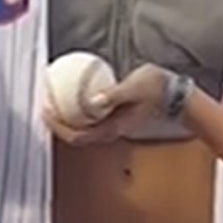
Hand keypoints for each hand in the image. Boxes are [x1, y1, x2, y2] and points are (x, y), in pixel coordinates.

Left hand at [42, 64, 168, 145]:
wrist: (178, 96)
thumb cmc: (158, 90)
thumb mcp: (136, 87)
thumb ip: (115, 94)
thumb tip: (94, 100)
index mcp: (112, 128)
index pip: (77, 135)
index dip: (58, 126)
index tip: (46, 110)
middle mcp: (110, 131)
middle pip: (75, 134)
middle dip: (57, 121)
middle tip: (45, 103)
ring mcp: (113, 125)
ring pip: (82, 127)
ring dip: (66, 116)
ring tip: (55, 98)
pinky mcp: (116, 117)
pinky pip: (91, 117)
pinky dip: (78, 108)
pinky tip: (76, 93)